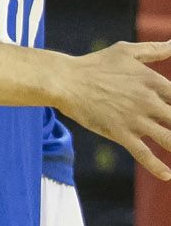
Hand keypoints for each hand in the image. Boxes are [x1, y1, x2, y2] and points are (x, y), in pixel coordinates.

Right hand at [54, 40, 170, 178]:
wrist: (65, 80)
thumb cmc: (96, 64)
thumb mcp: (126, 52)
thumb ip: (153, 49)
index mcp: (153, 81)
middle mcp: (148, 101)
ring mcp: (135, 119)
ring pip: (168, 139)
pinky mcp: (120, 133)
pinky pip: (143, 154)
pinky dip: (157, 167)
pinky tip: (167, 175)